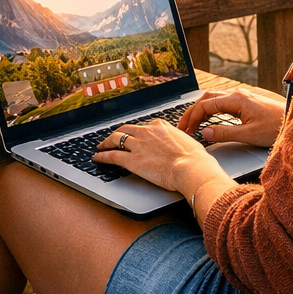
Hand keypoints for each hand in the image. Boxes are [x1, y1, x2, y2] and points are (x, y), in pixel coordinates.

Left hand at [93, 118, 226, 197]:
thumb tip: (182, 146)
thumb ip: (180, 142)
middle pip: (126, 129)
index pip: (145, 126)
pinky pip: (112, 156)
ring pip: (116, 139)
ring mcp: (138, 145)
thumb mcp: (189, 142)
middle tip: (112, 138)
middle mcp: (147, 132)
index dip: (138, 131)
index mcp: (162, 127)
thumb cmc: (195, 159)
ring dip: (106, 142)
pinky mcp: (132, 160)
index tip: (135, 134)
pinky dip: (102, 156)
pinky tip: (97, 158)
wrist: (190, 167)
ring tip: (100, 146)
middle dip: (118, 133)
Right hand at [178, 89, 284, 147]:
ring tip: (192, 124)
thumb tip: (205, 133)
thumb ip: (225, 133)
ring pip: (214, 99)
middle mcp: (237, 94)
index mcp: (236, 100)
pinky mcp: (246, 102)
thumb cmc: (275, 126)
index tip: (186, 130)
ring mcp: (242, 97)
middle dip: (192, 112)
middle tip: (183, 126)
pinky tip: (208, 119)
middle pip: (207, 99)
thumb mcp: (249, 134)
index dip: (192, 117)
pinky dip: (211, 110)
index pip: (206, 105)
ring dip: (201, 110)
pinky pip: (222, 102)